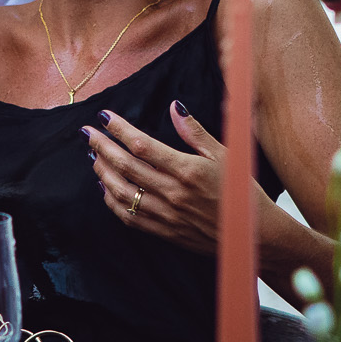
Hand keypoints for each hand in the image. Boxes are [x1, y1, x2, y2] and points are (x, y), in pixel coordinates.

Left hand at [83, 102, 262, 253]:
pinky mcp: (165, 231)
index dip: (120, 130)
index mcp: (188, 170)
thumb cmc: (242, 191)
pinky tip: (107, 189)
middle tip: (87, 134)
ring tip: (94, 158)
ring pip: (122, 193)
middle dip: (102, 148)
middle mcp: (173, 193)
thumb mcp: (225, 154)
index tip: (105, 118)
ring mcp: (167, 214)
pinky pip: (130, 217)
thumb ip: (195, 132)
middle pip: (126, 167)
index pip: (143, 145)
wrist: (254, 234)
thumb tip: (175, 106)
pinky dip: (112, 203)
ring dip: (103, 173)